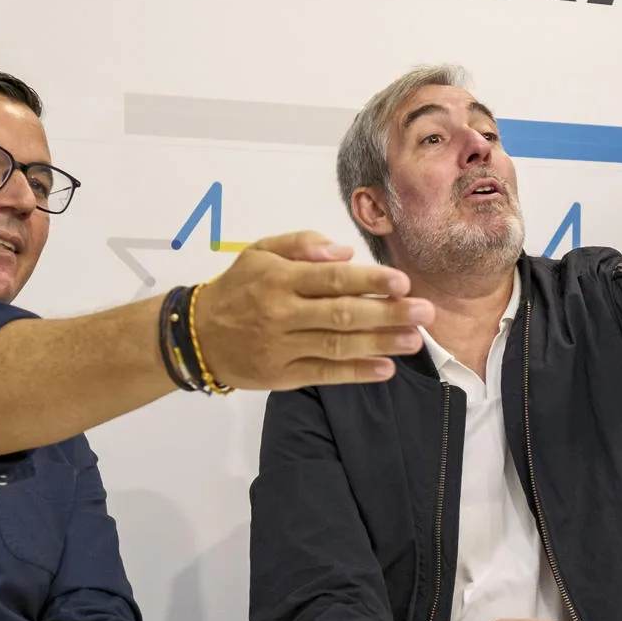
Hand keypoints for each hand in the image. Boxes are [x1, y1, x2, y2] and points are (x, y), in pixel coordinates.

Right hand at [190, 232, 432, 389]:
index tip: (401, 282)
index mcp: (279, 278)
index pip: (330, 279)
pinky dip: (356, 372)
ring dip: (379, 344)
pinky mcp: (283, 375)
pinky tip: (386, 368)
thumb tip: (344, 251)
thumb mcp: (261, 251)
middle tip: (424, 311)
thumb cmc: (239, 287)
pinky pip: (325, 374)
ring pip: (337, 346)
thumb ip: (302, 244)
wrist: (197, 335)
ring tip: (414, 340)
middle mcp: (281, 313)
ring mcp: (282, 348)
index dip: (368, 282)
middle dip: (386, 313)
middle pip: (341, 315)